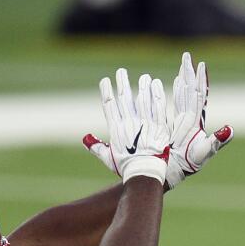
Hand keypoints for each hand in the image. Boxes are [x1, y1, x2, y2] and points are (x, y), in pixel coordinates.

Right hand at [82, 68, 170, 184]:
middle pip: (124, 98)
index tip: (105, 80)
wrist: (144, 173)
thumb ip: (97, 148)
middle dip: (122, 83)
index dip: (106, 91)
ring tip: (143, 77)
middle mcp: (129, 123)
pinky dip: (156, 95)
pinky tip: (155, 84)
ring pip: (142, 99)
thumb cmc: (127, 168)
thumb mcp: (109, 158)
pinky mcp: (158, 126)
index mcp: (116, 129)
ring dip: (142, 86)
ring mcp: (144, 123)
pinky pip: (158, 107)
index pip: (109, 105)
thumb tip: (85, 139)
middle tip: (121, 71)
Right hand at [165, 51, 232, 188]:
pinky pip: (174, 104)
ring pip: (183, 94)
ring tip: (182, 65)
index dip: (200, 80)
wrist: (175, 172)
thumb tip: (230, 129)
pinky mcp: (174, 124)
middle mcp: (192, 117)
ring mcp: (183, 120)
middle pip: (191, 90)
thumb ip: (217, 141)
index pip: (200, 95)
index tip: (201, 65)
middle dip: (189, 73)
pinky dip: (174, 91)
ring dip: (183, 78)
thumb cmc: (191, 163)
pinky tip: (173, 82)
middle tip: (187, 56)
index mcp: (197, 120)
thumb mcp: (205, 152)